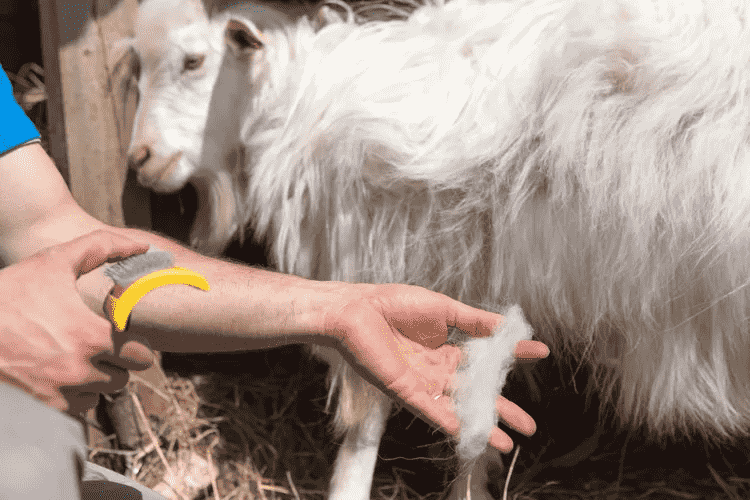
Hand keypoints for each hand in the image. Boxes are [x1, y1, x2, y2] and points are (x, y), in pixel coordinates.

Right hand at [0, 229, 152, 413]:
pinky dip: (73, 397)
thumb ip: (101, 247)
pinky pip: (76, 410)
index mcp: (92, 336)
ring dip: (95, 381)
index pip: (142, 356)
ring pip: (100, 395)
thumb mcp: (54, 262)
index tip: (122, 337)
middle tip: (99, 348)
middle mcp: (81, 370)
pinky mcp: (44, 409)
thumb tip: (140, 244)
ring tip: (74, 359)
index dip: (135, 346)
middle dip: (116, 364)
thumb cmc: (8, 294)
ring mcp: (61, 393)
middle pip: (123, 378)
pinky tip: (58, 375)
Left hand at [324, 283, 548, 452]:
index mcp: (446, 348)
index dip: (512, 356)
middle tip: (529, 425)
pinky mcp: (406, 391)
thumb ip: (474, 320)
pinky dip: (451, 422)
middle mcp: (438, 370)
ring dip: (482, 425)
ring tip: (508, 443)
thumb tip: (507, 326)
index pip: (486, 357)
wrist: (356, 310)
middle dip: (503, 410)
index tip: (540, 352)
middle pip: (477, 393)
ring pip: (459, 408)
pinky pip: (432, 410)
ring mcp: (423, 383)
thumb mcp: (443, 309)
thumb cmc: (393, 304)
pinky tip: (470, 435)